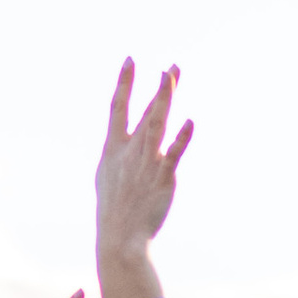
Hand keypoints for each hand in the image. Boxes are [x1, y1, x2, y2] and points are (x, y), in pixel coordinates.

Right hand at [95, 57, 191, 276]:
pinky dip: (182, 138)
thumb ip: (119, 153)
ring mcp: (145, 163)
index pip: (117, 108)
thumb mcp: (107, 176)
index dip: (124, 83)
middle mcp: (128, 152)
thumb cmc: (114, 209)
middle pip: (145, 113)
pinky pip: (173, 154)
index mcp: (112, 149)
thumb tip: (125, 139)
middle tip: (171, 67)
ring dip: (164, 100)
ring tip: (173, 79)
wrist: (118, 236)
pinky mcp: (162, 177)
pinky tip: (190, 122)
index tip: (130, 60)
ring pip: (156, 125)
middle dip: (158, 89)